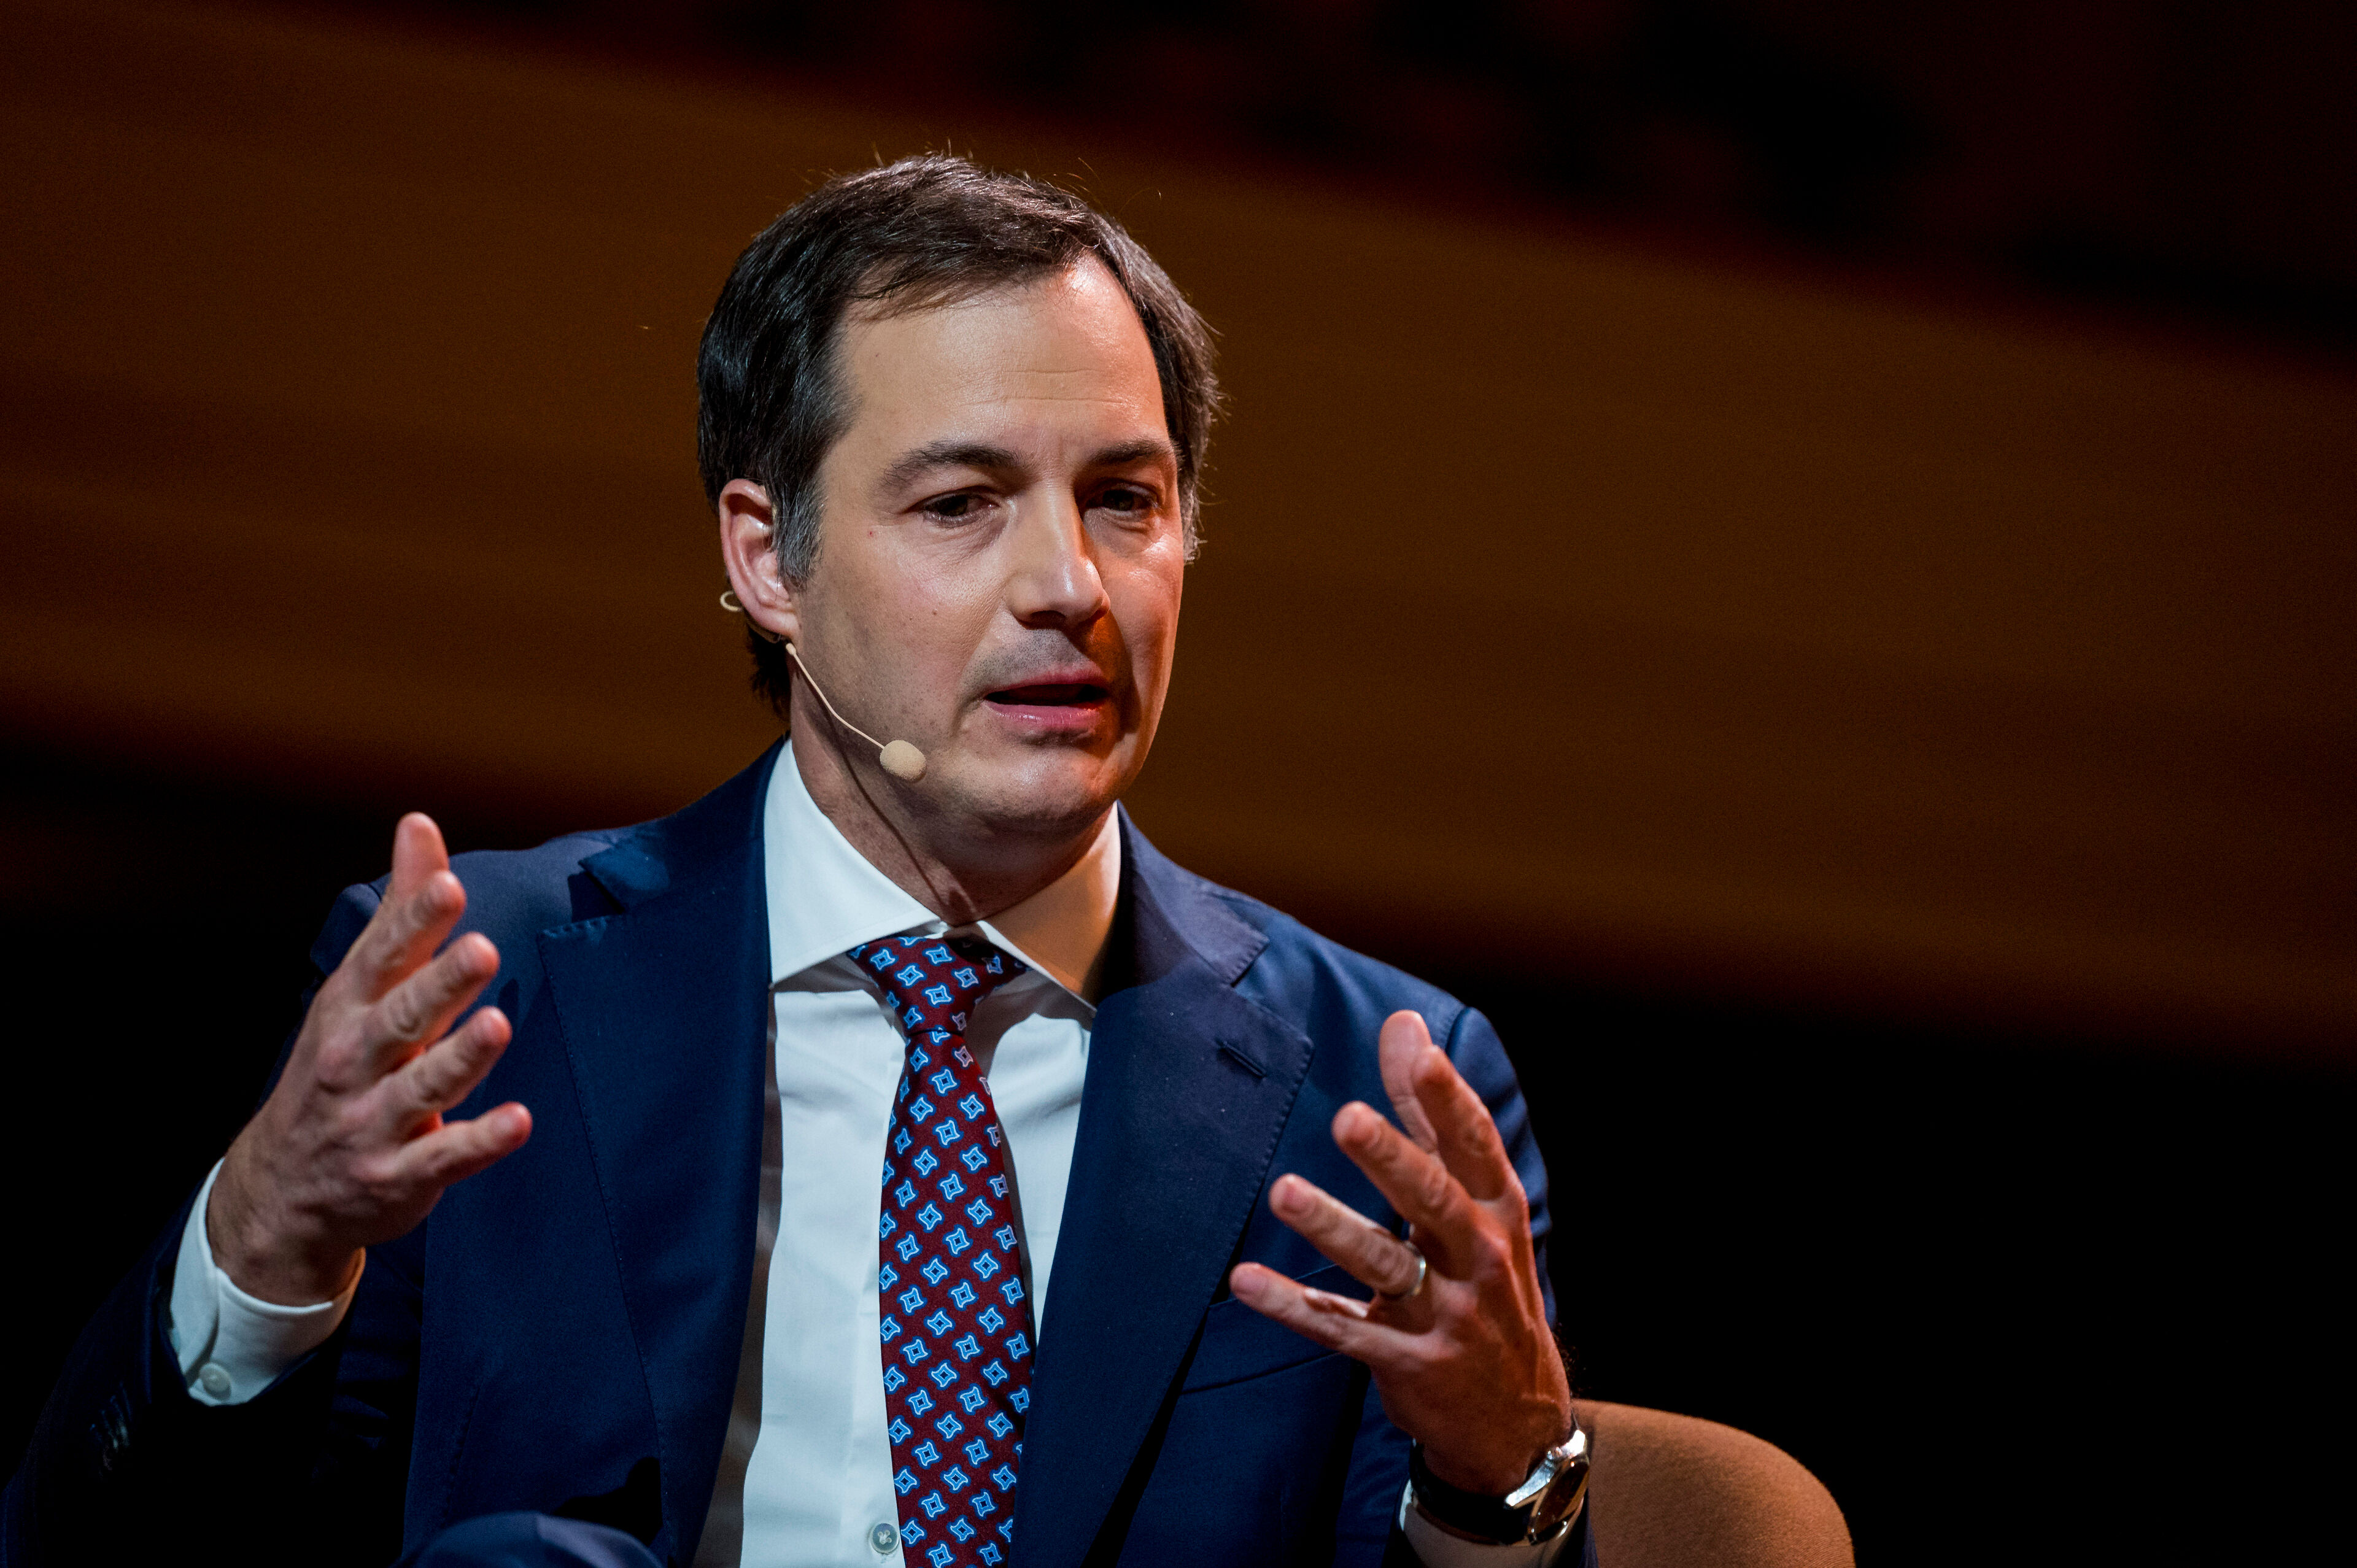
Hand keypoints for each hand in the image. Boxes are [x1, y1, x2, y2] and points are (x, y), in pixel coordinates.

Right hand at [207, 814, 530, 1303]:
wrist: (282, 1192)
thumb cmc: (338, 1067)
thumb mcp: (358, 988)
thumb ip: (401, 911)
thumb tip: (419, 824)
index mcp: (348, 1010)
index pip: (382, 958)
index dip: (414, 922)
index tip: (448, 886)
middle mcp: (355, 1063)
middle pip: (399, 1018)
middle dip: (438, 984)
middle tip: (482, 949)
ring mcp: (374, 1122)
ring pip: (422, 1086)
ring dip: (461, 1056)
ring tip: (497, 1023)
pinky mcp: (400, 1176)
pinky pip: (443, 1157)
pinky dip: (479, 1141)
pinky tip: (518, 1122)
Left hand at [1229, 1010, 1570, 1494]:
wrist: (1517, 1415)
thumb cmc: (1487, 1280)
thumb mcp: (1477, 1202)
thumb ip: (1433, 1115)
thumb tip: (1406, 1025)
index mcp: (1498, 1210)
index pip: (1473, 1145)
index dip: (1447, 1098)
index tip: (1419, 1052)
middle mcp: (1479, 1257)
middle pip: (1434, 1200)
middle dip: (1392, 1159)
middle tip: (1346, 1118)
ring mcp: (1445, 1313)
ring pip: (1386, 1264)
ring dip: (1334, 1227)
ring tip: (1283, 1191)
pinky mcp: (1406, 1360)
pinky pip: (1343, 1330)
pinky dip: (1294, 1305)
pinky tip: (1247, 1280)